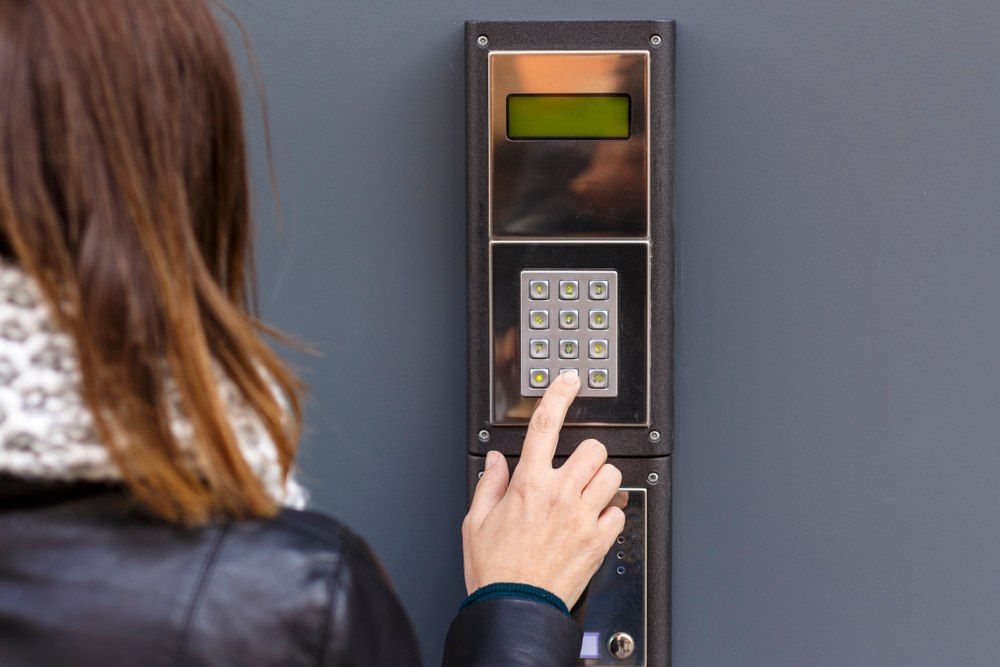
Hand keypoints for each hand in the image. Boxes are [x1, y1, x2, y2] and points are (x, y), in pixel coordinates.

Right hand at [461, 371, 624, 608]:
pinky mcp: (599, 541)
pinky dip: (610, 513)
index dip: (558, 395)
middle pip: (593, 449)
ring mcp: (583, 518)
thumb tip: (496, 460)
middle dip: (587, 454)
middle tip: (575, 468)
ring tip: (585, 496)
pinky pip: (619, 512)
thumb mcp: (476, 522)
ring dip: (601, 482)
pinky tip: (592, 521)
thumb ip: (489, 484)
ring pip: (612, 477)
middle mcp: (560, 495)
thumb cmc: (495, 570)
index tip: (569, 381)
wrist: (515, 608)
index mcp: (528, 484)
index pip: (545, 425)